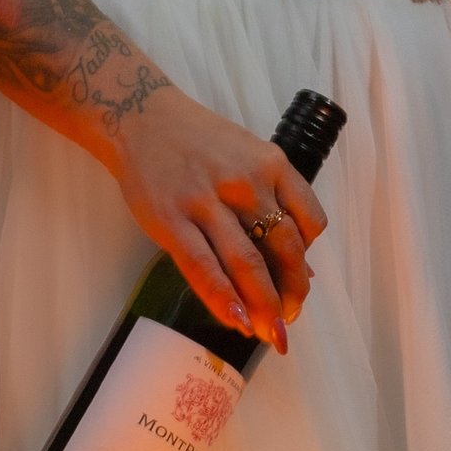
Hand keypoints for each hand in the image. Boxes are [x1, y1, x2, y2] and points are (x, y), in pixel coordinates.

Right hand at [103, 84, 326, 351]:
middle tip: (288, 322)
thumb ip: (274, 203)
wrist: (141, 117)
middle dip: (291, 293)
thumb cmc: (200, 143)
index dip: (307, 261)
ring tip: (270, 333)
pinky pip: (203, 267)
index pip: (309, 222)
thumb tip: (300, 265)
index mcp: (272, 165)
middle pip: (283, 248)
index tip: (299, 285)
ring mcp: (207, 201)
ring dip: (263, 305)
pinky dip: (223, 298)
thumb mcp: (248, 158)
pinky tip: (235, 320)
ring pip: (247, 262)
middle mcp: (246, 182)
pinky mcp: (172, 219)